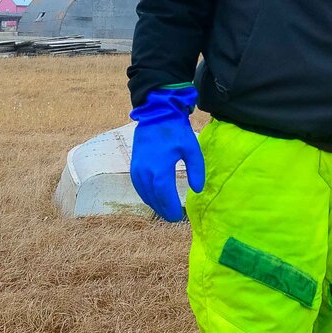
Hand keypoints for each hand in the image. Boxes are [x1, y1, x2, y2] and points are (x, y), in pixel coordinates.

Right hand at [128, 86, 203, 221]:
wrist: (156, 115)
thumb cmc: (176, 131)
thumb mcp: (192, 149)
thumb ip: (196, 170)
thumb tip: (197, 189)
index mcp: (160, 168)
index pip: (164, 196)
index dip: (170, 208)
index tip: (178, 217)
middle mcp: (145, 172)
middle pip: (154, 198)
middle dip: (164, 210)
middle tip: (174, 218)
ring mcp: (137, 169)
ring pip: (145, 195)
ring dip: (155, 205)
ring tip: (166, 211)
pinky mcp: (134, 167)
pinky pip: (139, 188)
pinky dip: (147, 196)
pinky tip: (155, 200)